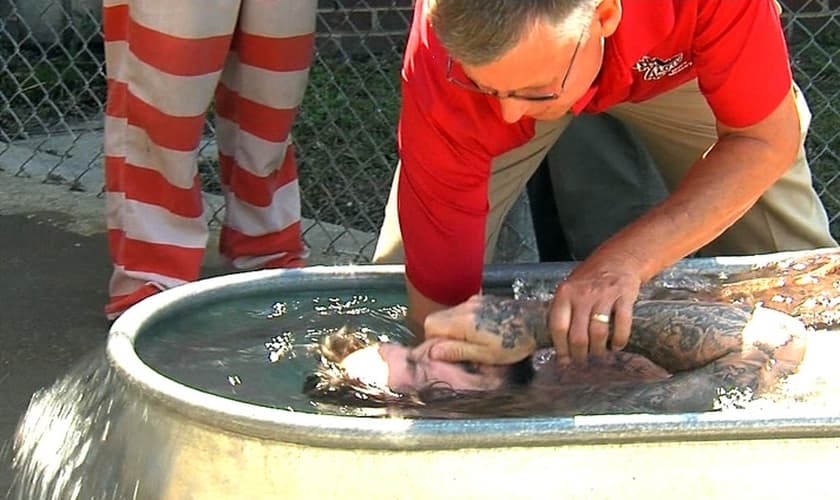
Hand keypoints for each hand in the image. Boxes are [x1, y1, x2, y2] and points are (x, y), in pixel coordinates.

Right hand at [422, 295, 538, 364]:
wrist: (538, 322)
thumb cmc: (516, 343)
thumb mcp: (487, 355)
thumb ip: (458, 351)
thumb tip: (433, 352)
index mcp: (464, 321)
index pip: (430, 326)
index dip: (434, 342)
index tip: (448, 352)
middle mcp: (465, 306)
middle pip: (437, 319)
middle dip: (443, 336)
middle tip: (461, 350)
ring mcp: (474, 301)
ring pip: (449, 316)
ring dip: (454, 330)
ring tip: (473, 342)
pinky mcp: (481, 300)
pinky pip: (462, 312)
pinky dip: (464, 324)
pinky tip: (481, 332)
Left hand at [549, 259, 641, 364]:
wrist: (617, 259)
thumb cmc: (589, 279)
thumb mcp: (569, 290)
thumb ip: (563, 312)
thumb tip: (559, 346)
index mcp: (564, 294)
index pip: (557, 327)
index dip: (560, 348)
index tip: (564, 361)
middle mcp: (582, 295)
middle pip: (577, 335)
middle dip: (579, 354)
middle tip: (582, 361)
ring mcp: (604, 295)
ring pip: (598, 333)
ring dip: (598, 350)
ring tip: (598, 354)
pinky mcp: (624, 297)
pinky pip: (622, 324)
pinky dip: (620, 339)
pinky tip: (617, 346)